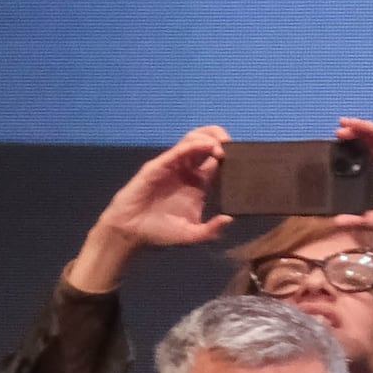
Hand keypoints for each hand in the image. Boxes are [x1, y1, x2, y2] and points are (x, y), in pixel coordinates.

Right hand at [69, 126, 235, 294]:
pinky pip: (179, 150)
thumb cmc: (158, 233)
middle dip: (220, 138)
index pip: (215, 161)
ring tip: (222, 144)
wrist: (130, 233)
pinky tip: (207, 146)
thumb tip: (230, 219)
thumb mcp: (190, 235)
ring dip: (209, 137)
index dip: (229, 156)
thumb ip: (210, 230)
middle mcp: (186, 171)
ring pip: (193, 140)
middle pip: (206, 144)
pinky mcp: (159, 165)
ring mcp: (172, 166)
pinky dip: (194, 145)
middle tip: (234, 145)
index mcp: (197, 184)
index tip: (242, 158)